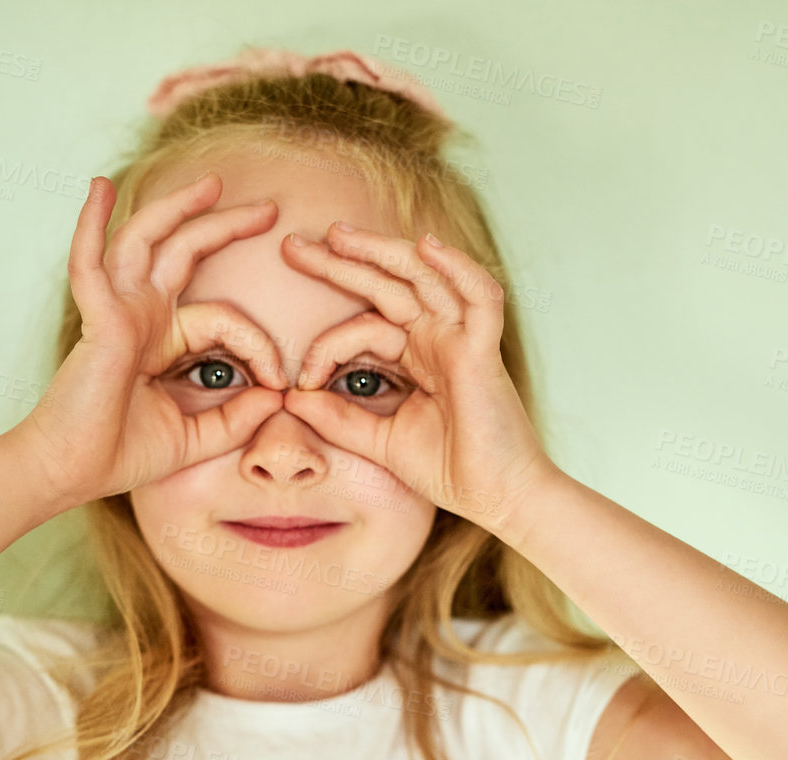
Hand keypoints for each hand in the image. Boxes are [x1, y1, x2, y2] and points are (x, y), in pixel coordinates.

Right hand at [12, 173, 288, 506]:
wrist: (72, 472)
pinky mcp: (99, 320)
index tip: (281, 384)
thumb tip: (277, 397)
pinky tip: (99, 189)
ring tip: (212, 184)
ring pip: (147, 240)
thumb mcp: (196, 437)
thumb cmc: (120, 454)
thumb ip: (236, 418)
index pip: (225, 318)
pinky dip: (91, 224)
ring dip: (177, 207)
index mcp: (162, 338)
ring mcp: (118, 311)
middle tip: (270, 207)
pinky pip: (89, 263)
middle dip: (226, 224)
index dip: (260, 346)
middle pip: (185, 251)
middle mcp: (141, 315)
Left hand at [276, 223, 555, 535]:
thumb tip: (291, 398)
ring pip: (423, 277)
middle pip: (387, 284)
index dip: (326, 345)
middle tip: (295, 245)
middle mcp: (437, 338)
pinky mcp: (483, 351)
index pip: (364, 326)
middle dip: (342, 261)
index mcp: (415, 355)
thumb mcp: (378, 441)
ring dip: (382, 251)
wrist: (496, 498)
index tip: (298, 380)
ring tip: (337, 234)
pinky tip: (427, 245)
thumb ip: (337, 418)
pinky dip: (458, 268)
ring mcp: (461, 339)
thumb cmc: (448, 469)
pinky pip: (479, 298)